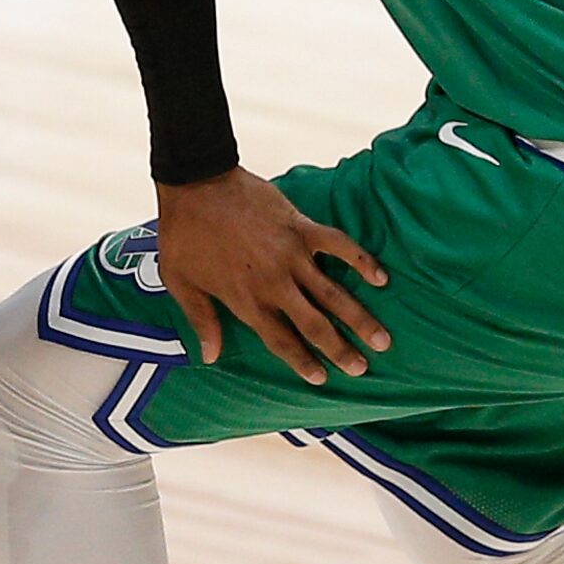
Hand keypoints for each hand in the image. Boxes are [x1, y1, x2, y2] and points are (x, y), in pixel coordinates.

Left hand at [152, 167, 387, 385]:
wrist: (195, 184)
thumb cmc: (183, 233)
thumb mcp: (180, 283)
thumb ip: (201, 321)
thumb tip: (211, 357)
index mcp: (246, 301)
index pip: (281, 340)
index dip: (302, 362)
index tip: (322, 379)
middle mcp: (274, 283)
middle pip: (314, 324)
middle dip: (340, 350)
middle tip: (362, 369)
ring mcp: (291, 254)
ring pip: (333, 294)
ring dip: (360, 318)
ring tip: (383, 340)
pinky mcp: (300, 226)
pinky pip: (338, 245)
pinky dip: (361, 260)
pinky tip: (381, 277)